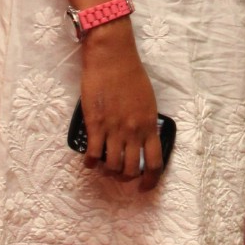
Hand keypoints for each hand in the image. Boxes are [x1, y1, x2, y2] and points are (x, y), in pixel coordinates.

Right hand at [80, 20, 164, 192]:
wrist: (111, 57)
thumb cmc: (130, 74)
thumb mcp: (148, 100)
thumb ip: (146, 122)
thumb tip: (142, 138)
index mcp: (149, 125)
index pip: (155, 163)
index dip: (150, 181)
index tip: (144, 187)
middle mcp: (133, 131)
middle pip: (131, 169)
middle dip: (124, 178)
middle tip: (118, 174)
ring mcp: (114, 129)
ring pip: (111, 166)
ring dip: (107, 171)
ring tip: (102, 166)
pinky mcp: (95, 124)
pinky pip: (92, 153)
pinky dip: (90, 162)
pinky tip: (89, 161)